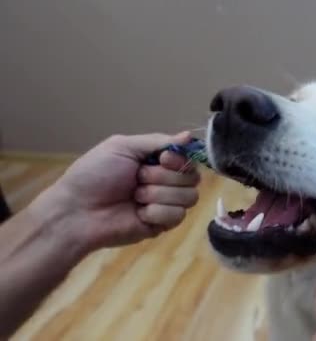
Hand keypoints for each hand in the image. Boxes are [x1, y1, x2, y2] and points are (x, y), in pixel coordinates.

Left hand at [27, 132, 200, 253]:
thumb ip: (158, 141)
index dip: (180, 159)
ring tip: (135, 197)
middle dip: (164, 176)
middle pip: (192, 177)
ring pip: (189, 197)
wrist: (78, 211)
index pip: (188, 158)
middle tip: (138, 178)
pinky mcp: (163, 224)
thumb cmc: (94, 175)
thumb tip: (189, 136)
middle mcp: (166, 181)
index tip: (163, 158)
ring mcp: (166, 204)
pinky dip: (157, 212)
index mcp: (156, 161)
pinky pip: (177, 215)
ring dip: (159, 194)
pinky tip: (139, 213)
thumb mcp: (123, 147)